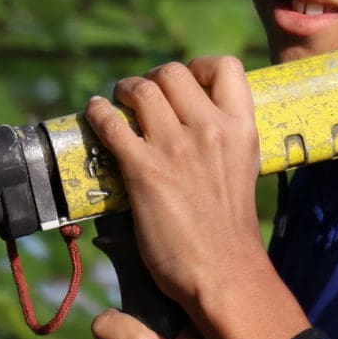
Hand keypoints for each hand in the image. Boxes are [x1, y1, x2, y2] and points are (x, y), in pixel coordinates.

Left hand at [85, 57, 267, 311]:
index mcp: (240, 129)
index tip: (187, 82)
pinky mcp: (143, 170)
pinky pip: (111, 122)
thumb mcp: (242, 170)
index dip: (200, 67)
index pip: (226, 67)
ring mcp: (175, 147)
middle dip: (153, 78)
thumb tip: (197, 125)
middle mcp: (209, 129)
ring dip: (124, 90)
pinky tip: (95, 113)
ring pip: (141, 89)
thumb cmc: (231, 230)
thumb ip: (223, 142)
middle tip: (143, 95)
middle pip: (173, 72)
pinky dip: (97, 112)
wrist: (224, 271)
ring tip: (118, 101)